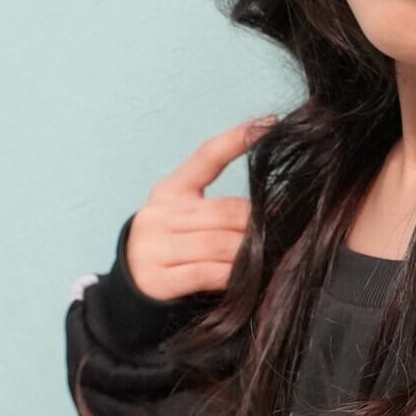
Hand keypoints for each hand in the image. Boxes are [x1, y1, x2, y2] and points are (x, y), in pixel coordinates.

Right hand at [124, 116, 276, 301]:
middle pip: (226, 211)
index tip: (271, 123)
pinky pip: (209, 272)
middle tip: (285, 228)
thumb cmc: (173, 250)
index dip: (239, 139)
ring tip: (272, 254)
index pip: (207, 156)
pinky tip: (249, 277)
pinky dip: (234, 275)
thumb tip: (274, 208)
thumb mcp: (186, 219)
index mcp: (171, 190)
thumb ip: (221, 209)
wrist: (130, 291)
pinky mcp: (158, 279)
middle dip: (258, 223)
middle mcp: (159, 214)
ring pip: (221, 243)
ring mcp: (155, 246)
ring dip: (251, 252)